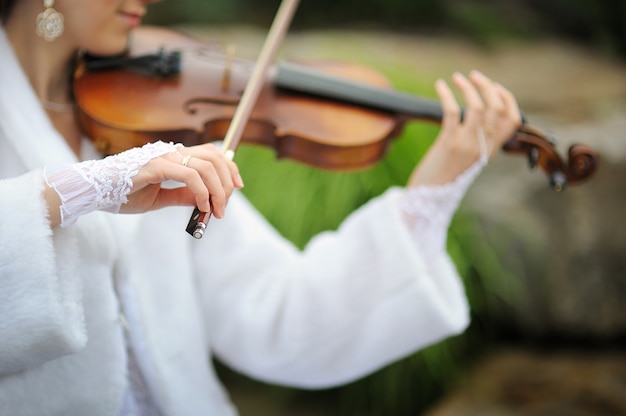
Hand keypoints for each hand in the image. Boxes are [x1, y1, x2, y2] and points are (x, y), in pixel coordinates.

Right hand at [44, 141, 242, 227]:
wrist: (93, 193)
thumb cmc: (122, 194)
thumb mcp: (159, 199)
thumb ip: (181, 196)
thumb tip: (203, 201)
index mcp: (173, 157)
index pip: (211, 154)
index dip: (228, 167)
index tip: (236, 187)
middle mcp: (171, 152)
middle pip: (214, 157)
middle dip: (227, 182)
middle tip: (224, 206)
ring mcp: (163, 157)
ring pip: (206, 166)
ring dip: (217, 190)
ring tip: (215, 211)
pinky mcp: (155, 166)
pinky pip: (188, 175)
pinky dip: (201, 192)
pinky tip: (202, 207)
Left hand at [408, 70, 521, 186]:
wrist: (426, 198)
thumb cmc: (442, 178)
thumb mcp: (465, 160)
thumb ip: (475, 142)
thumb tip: (473, 118)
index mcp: (490, 151)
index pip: (512, 121)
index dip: (507, 99)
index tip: (495, 86)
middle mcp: (482, 147)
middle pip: (496, 109)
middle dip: (487, 87)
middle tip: (474, 76)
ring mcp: (466, 145)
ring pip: (477, 107)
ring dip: (467, 87)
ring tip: (456, 77)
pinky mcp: (448, 143)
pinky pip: (452, 111)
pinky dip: (446, 94)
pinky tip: (439, 85)